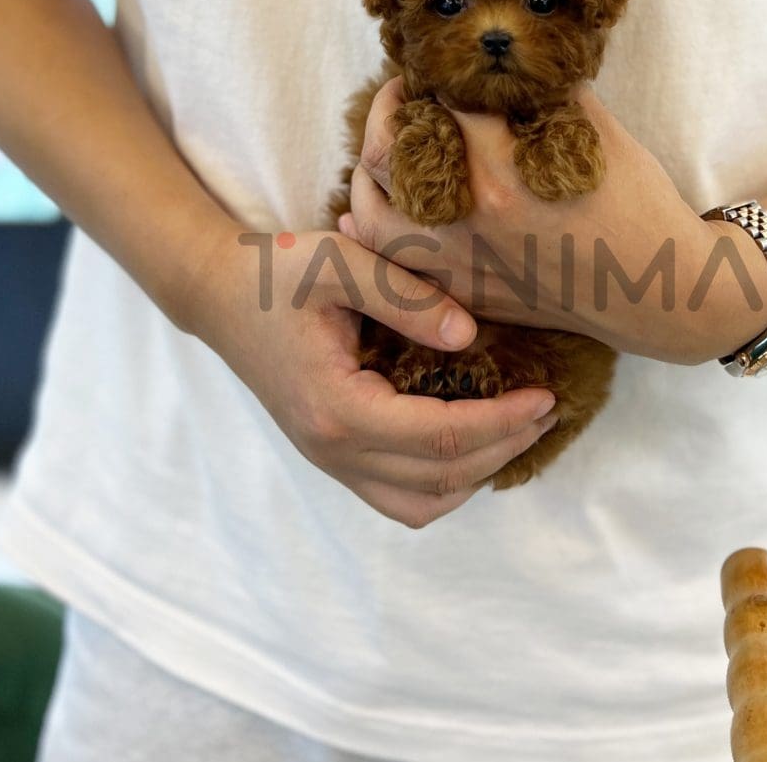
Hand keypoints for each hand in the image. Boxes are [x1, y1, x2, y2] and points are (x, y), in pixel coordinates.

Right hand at [190, 228, 559, 527]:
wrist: (218, 293)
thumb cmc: (278, 271)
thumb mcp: (341, 262)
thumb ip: (406, 296)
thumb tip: (471, 336)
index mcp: (338, 409)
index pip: (442, 437)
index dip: (503, 423)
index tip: (546, 395)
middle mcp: (333, 450)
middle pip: (440, 478)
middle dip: (504, 448)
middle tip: (548, 409)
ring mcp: (329, 459)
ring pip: (418, 504)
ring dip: (475, 475)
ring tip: (516, 429)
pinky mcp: (331, 453)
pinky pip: (397, 495)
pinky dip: (442, 481)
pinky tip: (469, 439)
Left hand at [340, 80, 766, 364]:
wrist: (658, 291)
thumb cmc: (638, 206)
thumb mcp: (597, 133)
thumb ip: (545, 93)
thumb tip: (508, 60)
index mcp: (503, 167)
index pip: (441, 102)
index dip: (436, 76)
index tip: (439, 66)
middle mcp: (468, 215)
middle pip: (388, 149)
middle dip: (389, 109)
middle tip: (404, 92)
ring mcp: (458, 260)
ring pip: (373, 206)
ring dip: (369, 168)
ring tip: (383, 145)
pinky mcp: (460, 290)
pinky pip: (390, 262)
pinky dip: (369, 228)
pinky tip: (369, 206)